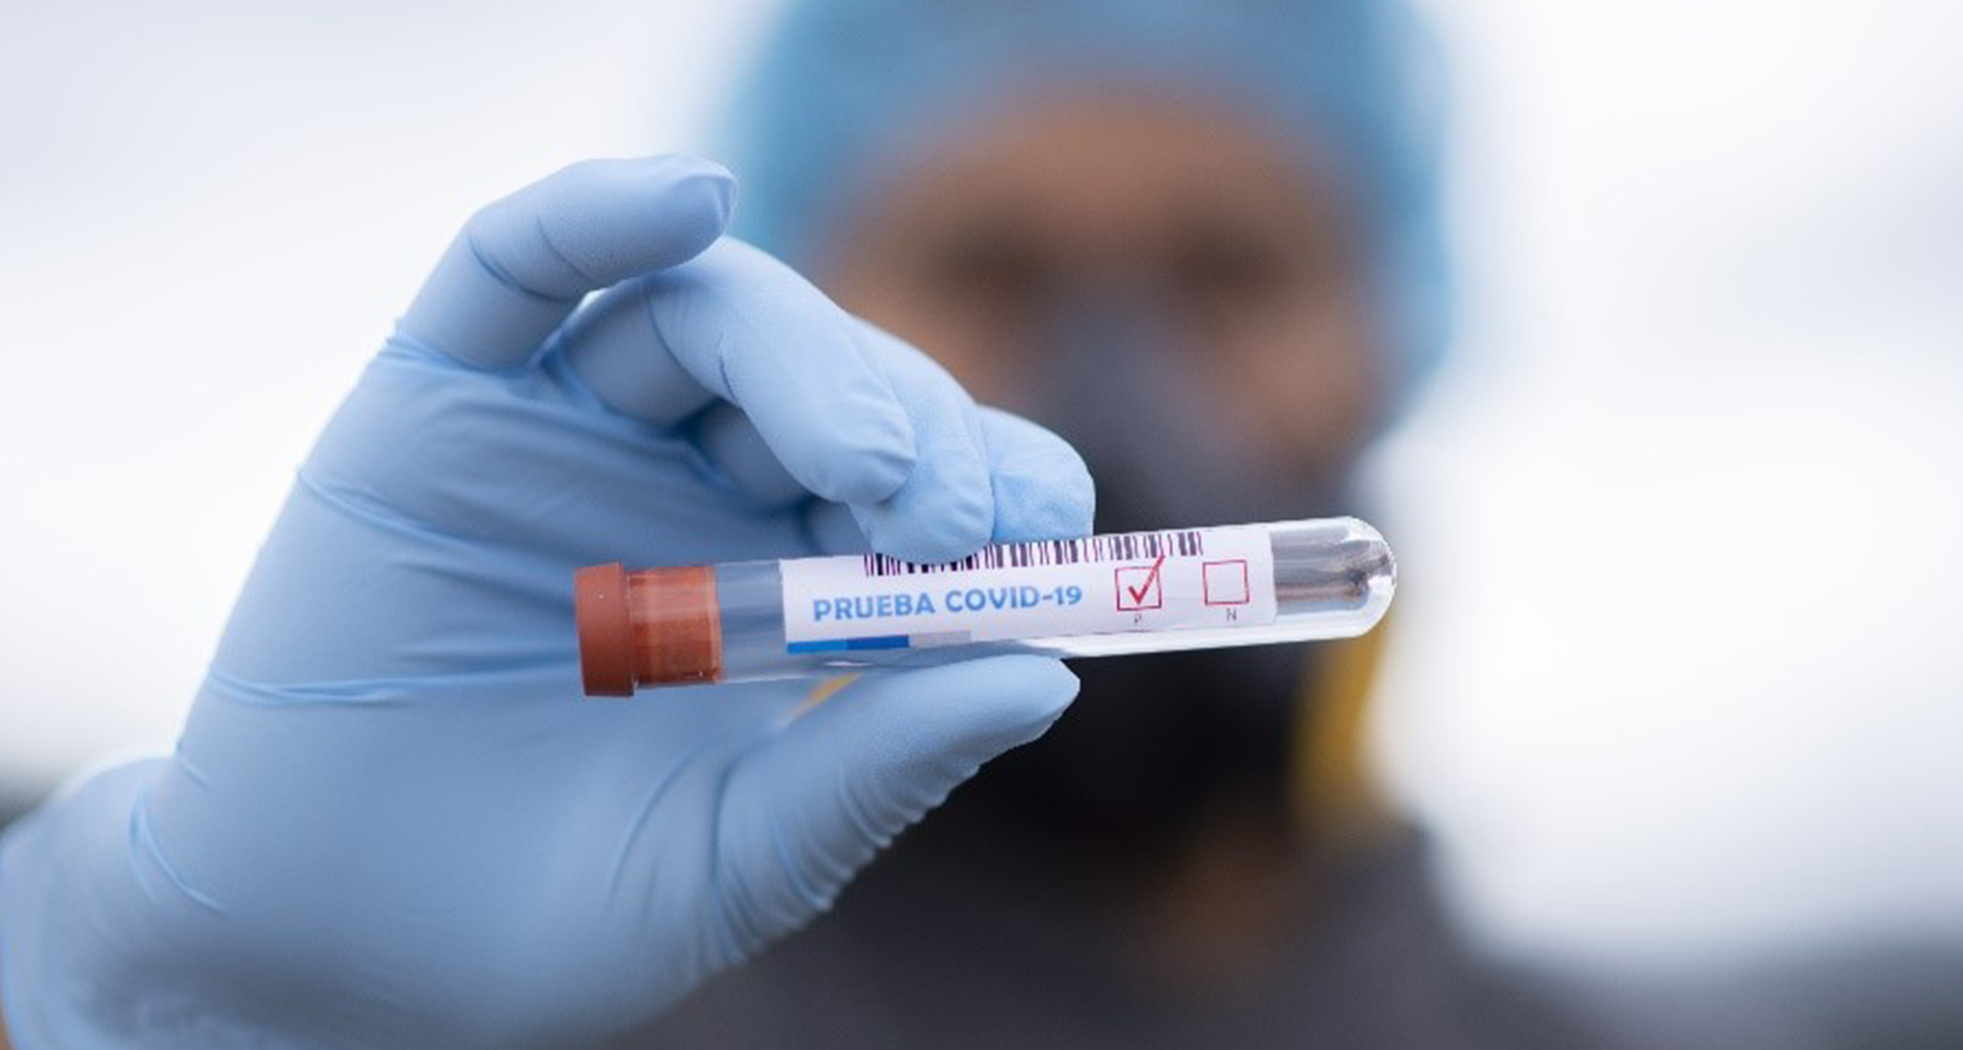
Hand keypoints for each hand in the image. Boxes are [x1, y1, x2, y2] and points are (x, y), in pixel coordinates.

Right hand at [0, 156, 1091, 1048]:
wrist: (330, 955)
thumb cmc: (544, 918)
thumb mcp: (742, 858)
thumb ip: (879, 767)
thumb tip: (1048, 680)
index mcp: (789, 575)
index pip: (930, 479)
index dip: (1002, 477)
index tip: (1049, 534)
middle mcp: (692, 483)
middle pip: (837, 384)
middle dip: (914, 431)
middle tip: (935, 523)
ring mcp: (569, 434)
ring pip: (708, 312)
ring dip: (807, 353)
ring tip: (864, 463)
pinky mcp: (437, 407)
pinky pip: (514, 271)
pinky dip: (596, 215)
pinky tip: (684, 195)